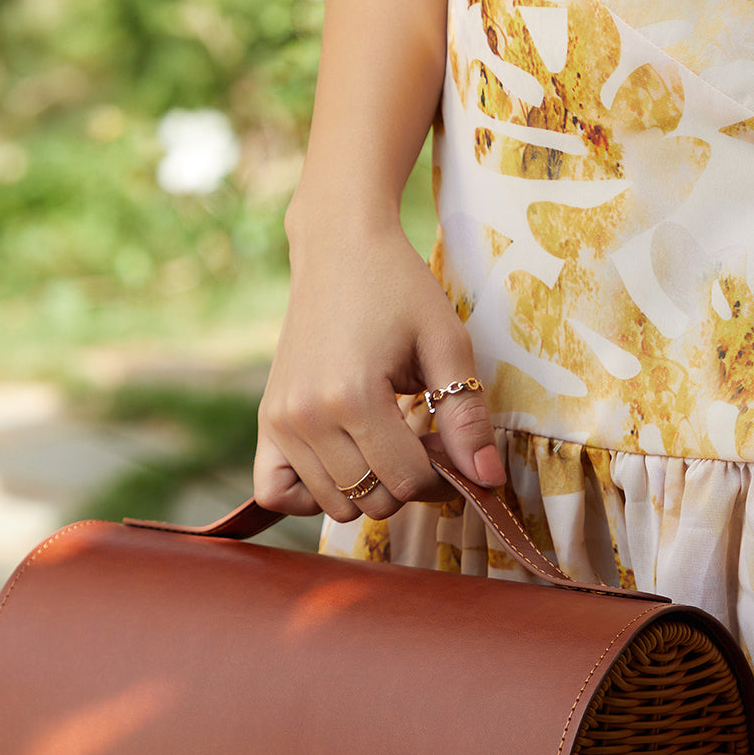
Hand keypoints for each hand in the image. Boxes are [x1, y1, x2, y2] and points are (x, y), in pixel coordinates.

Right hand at [255, 218, 504, 521]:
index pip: (408, 480)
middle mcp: (307, 417)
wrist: (338, 248)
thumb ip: (467, 417)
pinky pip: (278, 494)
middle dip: (409, 480)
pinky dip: (313, 494)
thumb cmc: (397, 289)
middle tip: (421, 439)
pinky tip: (342, 463)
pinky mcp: (266, 422)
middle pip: (375, 500)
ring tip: (386, 441)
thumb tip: (487, 480)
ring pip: (337, 505)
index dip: (444, 477)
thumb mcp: (446, 343)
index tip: (452, 447)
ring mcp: (281, 423)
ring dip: (369, 487)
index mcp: (353, 396)